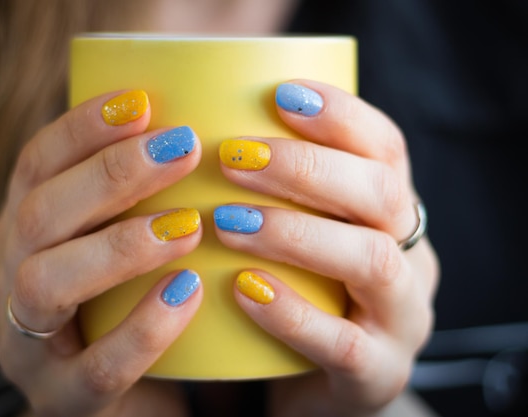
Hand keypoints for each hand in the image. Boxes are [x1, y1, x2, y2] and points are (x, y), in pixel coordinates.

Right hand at [0, 90, 202, 415]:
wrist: (136, 395)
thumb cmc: (136, 301)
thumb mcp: (130, 241)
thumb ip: (144, 196)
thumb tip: (203, 121)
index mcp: (25, 232)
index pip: (35, 166)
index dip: (81, 128)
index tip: (141, 100)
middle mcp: (11, 280)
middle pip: (37, 215)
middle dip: (109, 175)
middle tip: (181, 146)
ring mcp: (29, 346)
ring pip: (46, 284)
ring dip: (119, 245)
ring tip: (188, 223)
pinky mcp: (63, 400)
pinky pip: (96, 367)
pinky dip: (143, 327)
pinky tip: (189, 292)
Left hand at [215, 81, 439, 415]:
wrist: (320, 383)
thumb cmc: (300, 293)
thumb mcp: (299, 236)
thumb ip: (276, 194)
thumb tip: (203, 133)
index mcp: (393, 213)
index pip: (386, 148)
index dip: (341, 115)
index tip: (280, 94)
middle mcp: (410, 257)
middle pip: (382, 194)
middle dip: (307, 168)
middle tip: (234, 157)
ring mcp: (402, 318)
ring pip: (372, 260)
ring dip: (295, 232)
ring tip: (226, 223)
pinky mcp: (377, 374)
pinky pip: (343, 343)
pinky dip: (292, 313)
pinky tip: (244, 290)